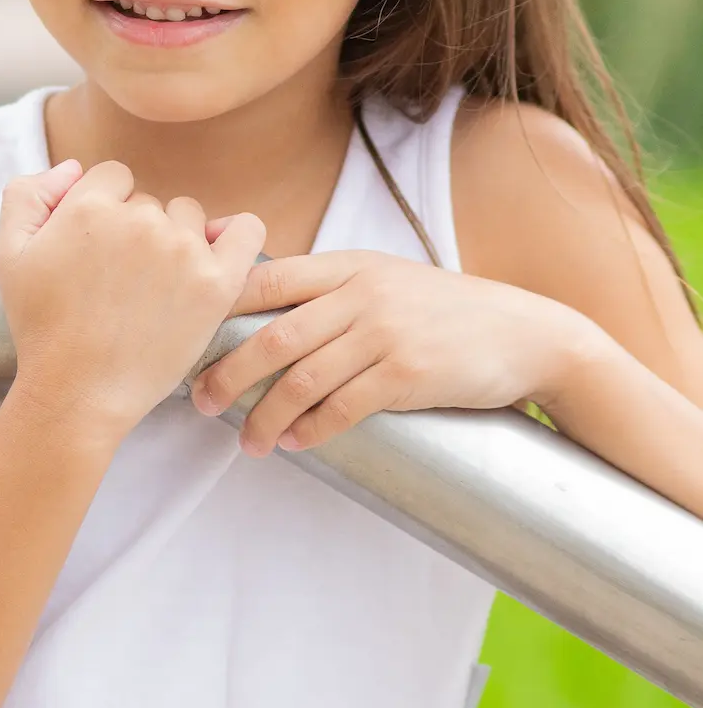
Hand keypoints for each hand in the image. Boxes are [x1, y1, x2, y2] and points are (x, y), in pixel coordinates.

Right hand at [0, 158, 266, 434]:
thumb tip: (74, 169)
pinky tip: (219, 253)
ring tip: (154, 287)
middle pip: (149, 202)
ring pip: (188, 217)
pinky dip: (236, 234)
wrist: (77, 392)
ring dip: (175, 240)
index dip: (104, 210)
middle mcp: (140, 220)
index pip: (113, 177)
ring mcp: (182, 250)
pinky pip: (247, 231)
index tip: (98, 250)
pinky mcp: (217, 283)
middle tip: (120, 282)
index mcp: (90, 206)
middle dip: (135, 232)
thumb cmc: (41, 328)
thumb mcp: (8, 254)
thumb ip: (29, 194)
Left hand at [189, 248, 590, 455]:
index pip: (266, 279)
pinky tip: (295, 443)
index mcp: (348, 265)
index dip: (217, 307)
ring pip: (302, 378)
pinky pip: (344, 406)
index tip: (184, 337)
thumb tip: (251, 276)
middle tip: (199, 402)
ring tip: (247, 441)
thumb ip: (324, 282)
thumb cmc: (441, 309)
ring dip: (264, 415)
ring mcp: (386, 333)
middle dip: (226, 374)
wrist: (524, 331)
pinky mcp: (409, 374)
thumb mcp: (383, 276)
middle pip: (272, 336)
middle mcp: (362, 293)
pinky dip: (312, 429)